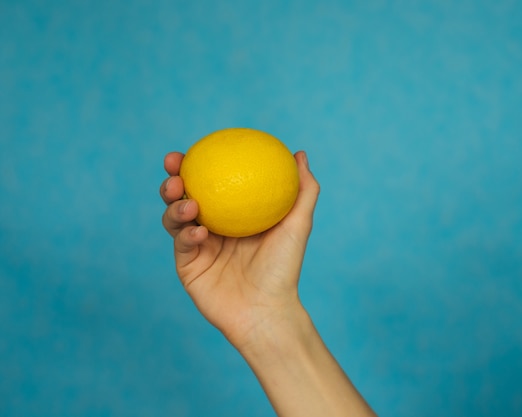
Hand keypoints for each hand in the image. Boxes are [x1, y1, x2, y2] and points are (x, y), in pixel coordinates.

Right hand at [160, 151, 319, 349]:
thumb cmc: (285, 268)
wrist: (267, 312)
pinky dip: (187, 234)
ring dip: (175, 204)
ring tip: (189, 201)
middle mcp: (213, 227)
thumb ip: (303, 190)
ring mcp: (198, 247)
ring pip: (174, 217)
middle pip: (184, 195)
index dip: (198, 164)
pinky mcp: (187, 266)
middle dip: (173, 178)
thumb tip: (299, 154)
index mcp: (235, 215)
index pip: (212, 183)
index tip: (196, 148)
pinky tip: (200, 231)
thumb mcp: (298, 225)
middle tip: (175, 167)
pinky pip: (181, 243)